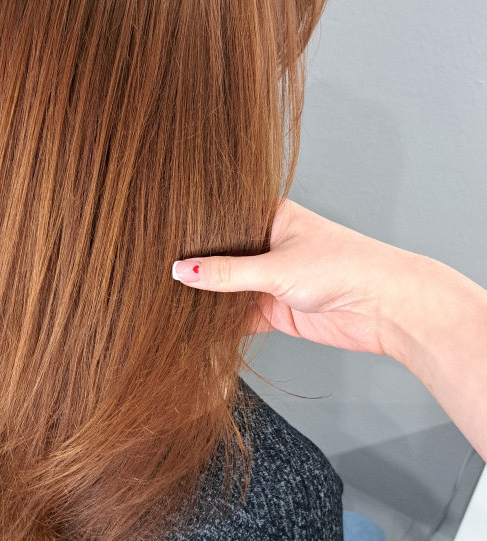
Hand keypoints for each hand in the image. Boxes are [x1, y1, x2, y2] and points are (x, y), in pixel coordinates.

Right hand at [172, 199, 423, 355]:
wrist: (385, 308)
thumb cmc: (343, 267)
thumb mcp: (275, 267)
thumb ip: (225, 273)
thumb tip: (179, 271)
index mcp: (270, 215)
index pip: (220, 219)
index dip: (192, 229)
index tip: (159, 238)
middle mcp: (268, 244)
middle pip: (221, 256)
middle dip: (196, 267)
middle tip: (154, 271)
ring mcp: (271, 278)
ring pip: (227, 287)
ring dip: (207, 297)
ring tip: (167, 299)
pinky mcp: (276, 309)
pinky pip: (239, 315)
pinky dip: (221, 321)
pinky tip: (195, 324)